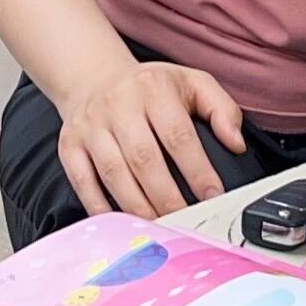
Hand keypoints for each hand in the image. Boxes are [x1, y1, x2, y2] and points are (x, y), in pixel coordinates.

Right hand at [59, 58, 248, 216]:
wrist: (94, 78)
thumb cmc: (149, 89)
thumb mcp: (192, 83)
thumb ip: (221, 110)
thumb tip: (236, 144)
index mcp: (153, 89)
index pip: (178, 135)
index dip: (197, 170)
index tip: (212, 196)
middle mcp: (118, 105)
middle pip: (144, 159)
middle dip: (167, 197)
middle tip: (185, 220)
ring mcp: (90, 126)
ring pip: (113, 173)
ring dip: (138, 207)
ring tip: (159, 227)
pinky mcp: (69, 145)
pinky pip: (83, 181)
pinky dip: (100, 206)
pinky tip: (121, 223)